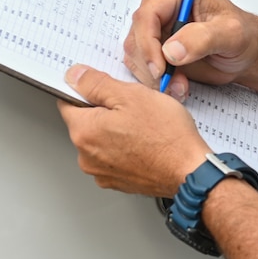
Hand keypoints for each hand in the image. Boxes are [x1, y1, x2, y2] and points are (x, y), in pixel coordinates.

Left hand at [57, 65, 210, 197]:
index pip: (67, 102)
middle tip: (132, 106)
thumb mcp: (130, 95)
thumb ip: (96, 84)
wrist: (190, 172)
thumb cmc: (166, 137)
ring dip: (116, 130)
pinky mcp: (118, 181)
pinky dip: (125, 148)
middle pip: (86, 122)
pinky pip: (114, 157)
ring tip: (142, 126)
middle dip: (105, 111)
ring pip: (101, 140)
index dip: (86, 89)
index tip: (103, 88)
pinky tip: (145, 141)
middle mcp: (86, 156)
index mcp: (84, 132)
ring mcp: (102, 172)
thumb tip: (74, 77)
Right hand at [124, 0, 257, 99]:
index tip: (160, 68)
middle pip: (137, 37)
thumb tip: (172, 49)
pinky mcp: (155, 52)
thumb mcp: (231, 33)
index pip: (148, 15)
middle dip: (152, 66)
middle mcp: (162, 10)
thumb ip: (203, 38)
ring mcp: (156, 32)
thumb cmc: (243, 36)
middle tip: (173, 82)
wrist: (247, 55)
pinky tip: (178, 87)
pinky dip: (156, 83)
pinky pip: (142, 69)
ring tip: (180, 86)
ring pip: (136, 56)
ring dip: (154, 78)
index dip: (148, 44)